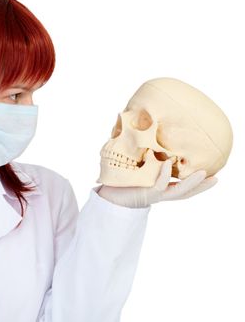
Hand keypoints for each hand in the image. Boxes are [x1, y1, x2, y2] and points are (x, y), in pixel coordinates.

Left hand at [97, 158, 218, 207]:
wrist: (108, 194)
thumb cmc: (120, 179)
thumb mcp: (135, 165)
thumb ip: (143, 153)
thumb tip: (140, 129)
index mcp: (162, 186)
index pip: (182, 184)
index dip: (197, 181)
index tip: (210, 172)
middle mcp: (162, 192)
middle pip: (187, 192)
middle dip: (202, 186)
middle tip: (216, 178)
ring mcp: (155, 194)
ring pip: (178, 192)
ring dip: (192, 184)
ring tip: (203, 173)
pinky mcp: (146, 194)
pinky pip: (159, 185)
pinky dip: (164, 175)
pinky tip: (167, 164)